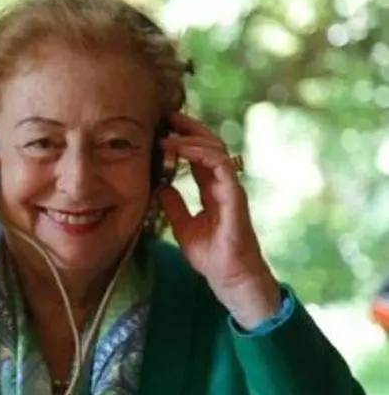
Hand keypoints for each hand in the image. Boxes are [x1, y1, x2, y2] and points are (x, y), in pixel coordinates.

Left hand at [157, 113, 279, 328]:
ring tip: (168, 133)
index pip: (198, 155)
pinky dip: (202, 154)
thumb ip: (174, 205)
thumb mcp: (183, 227)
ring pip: (216, 149)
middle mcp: (223, 184)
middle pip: (209, 144)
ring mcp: (231, 188)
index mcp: (211, 189)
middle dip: (189, 127)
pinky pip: (221, 166)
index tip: (162, 128)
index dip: (182, 139)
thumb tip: (160, 187)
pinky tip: (183, 149)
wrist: (228, 278)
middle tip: (166, 116)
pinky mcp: (235, 196)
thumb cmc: (211, 256)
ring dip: (191, 138)